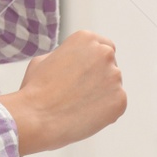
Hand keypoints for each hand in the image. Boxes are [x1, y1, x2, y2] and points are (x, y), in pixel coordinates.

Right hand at [0, 31, 126, 154]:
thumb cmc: (35, 89)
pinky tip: (84, 116)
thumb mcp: (45, 59)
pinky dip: (105, 112)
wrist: (37, 117)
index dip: (95, 62)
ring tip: (78, 107)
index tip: (87, 74)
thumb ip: (66, 57)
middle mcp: (104, 53)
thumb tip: (76, 62)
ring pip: (113, 87)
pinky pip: (116, 105)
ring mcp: (114, 76)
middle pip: (110, 66)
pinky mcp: (120, 99)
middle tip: (81, 94)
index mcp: (86, 38)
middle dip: (100, 78)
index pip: (103, 46)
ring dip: (102, 95)